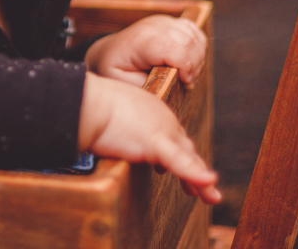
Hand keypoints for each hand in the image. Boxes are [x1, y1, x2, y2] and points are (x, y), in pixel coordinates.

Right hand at [78, 73, 220, 203]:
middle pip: (185, 147)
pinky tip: (207, 183)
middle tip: (206, 187)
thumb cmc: (90, 106)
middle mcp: (162, 118)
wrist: (86, 100)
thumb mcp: (110, 116)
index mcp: (153, 110)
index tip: (178, 169)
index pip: (172, 135)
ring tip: (211, 196)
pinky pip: (179, 162)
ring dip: (201, 180)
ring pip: (188, 158)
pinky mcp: (155, 142)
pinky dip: (194, 174)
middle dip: (196, 168)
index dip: (178, 153)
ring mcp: (161, 130)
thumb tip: (116, 140)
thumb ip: (121, 129)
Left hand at [83, 14, 206, 87]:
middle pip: (188, 44)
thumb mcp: (124, 84)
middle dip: (193, 67)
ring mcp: (163, 22)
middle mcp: (152, 26)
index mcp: (139, 42)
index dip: (186, 67)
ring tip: (184, 74)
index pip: (172, 49)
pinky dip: (198, 49)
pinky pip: (195, 33)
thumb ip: (148, 85)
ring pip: (195, 38)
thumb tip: (171, 83)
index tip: (185, 83)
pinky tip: (187, 62)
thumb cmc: (116, 71)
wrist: (110, 53)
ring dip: (197, 60)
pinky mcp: (171, 22)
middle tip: (184, 82)